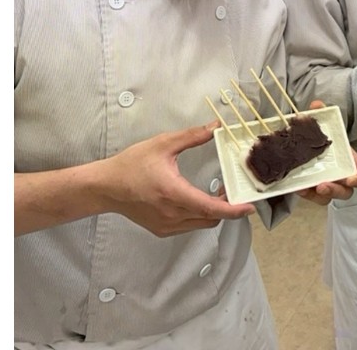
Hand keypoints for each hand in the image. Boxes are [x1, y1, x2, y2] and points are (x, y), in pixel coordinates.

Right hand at [99, 123, 254, 237]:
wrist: (106, 187)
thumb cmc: (131, 165)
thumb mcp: (163, 144)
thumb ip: (192, 136)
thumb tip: (215, 127)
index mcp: (174, 193)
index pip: (211, 208)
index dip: (233, 210)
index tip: (249, 206)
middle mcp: (172, 214)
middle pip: (211, 218)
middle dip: (227, 207)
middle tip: (231, 189)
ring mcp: (167, 226)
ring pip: (201, 224)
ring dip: (213, 212)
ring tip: (216, 193)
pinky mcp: (162, 230)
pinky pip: (189, 226)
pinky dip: (199, 216)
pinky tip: (196, 200)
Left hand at [294, 100, 356, 204]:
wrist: (306, 144)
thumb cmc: (322, 137)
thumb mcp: (322, 124)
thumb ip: (321, 114)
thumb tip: (316, 105)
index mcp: (349, 161)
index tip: (351, 180)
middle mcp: (340, 176)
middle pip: (345, 192)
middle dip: (335, 191)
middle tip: (322, 186)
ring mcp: (327, 184)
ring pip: (327, 198)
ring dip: (318, 196)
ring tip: (306, 188)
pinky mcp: (312, 190)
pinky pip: (311, 197)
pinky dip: (306, 194)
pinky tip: (297, 187)